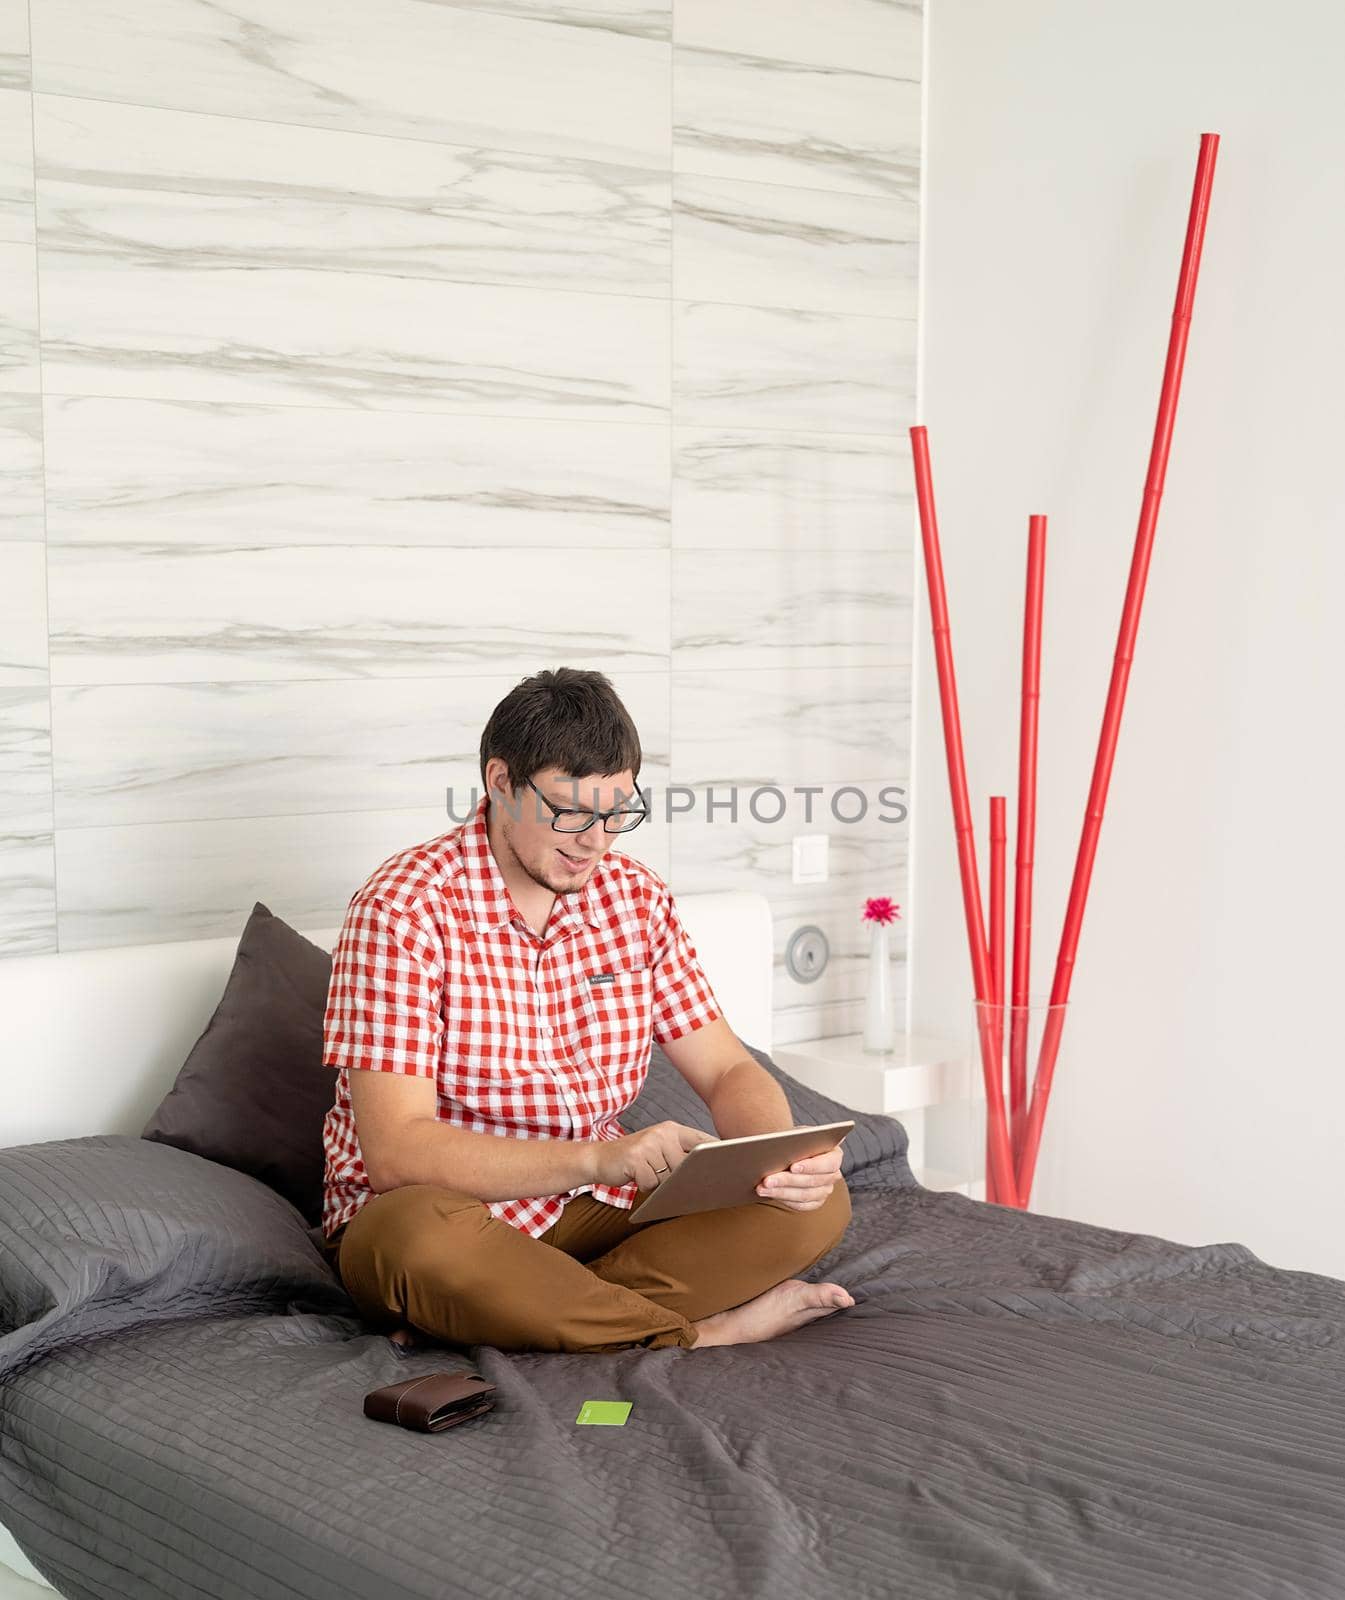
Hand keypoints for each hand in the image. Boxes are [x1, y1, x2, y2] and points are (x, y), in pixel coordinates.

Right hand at [589, 1121, 717, 1191]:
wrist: (600, 1158)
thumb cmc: (636, 1159)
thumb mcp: (659, 1150)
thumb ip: (680, 1157)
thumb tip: (709, 1176)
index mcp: (672, 1129)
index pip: (702, 1142)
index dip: (717, 1155)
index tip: (732, 1168)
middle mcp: (663, 1132)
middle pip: (688, 1166)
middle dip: (686, 1180)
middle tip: (685, 1187)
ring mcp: (649, 1144)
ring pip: (670, 1178)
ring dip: (662, 1186)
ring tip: (649, 1176)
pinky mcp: (636, 1158)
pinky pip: (653, 1184)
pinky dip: (647, 1188)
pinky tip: (638, 1178)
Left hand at [755, 1144, 843, 1210]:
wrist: (792, 1151)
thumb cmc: (795, 1140)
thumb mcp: (796, 1135)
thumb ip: (795, 1140)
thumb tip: (781, 1146)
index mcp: (834, 1154)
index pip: (828, 1163)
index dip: (811, 1166)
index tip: (792, 1167)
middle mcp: (833, 1174)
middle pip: (812, 1181)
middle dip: (787, 1180)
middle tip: (767, 1180)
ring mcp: (825, 1190)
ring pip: (804, 1195)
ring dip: (781, 1192)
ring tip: (762, 1188)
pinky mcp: (815, 1202)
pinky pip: (801, 1205)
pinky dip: (784, 1199)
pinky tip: (769, 1194)